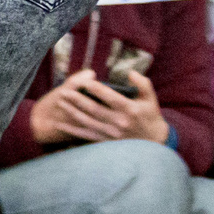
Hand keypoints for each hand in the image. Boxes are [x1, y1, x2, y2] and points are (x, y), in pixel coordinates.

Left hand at [27, 68, 169, 145]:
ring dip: (72, 112)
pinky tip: (60, 125)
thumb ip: (142, 84)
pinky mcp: (105, 142)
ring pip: (87, 122)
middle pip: (94, 109)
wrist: (154, 142)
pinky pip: (86, 136)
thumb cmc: (150, 116)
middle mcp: (119, 122)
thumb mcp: (151, 98)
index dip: (97, 89)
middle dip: (78, 100)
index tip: (84, 81)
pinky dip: (72, 131)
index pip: (110, 97)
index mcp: (129, 110)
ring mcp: (111, 134)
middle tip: (64, 91)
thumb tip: (130, 72)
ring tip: (60, 102)